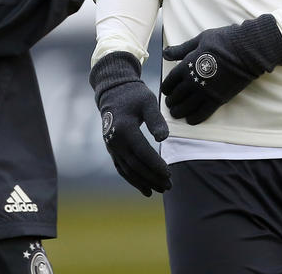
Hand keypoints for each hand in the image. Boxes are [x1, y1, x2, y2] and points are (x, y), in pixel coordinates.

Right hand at [89, 51, 170, 196]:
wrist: (113, 92)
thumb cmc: (134, 95)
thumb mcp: (148, 102)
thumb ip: (156, 120)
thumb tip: (163, 138)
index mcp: (125, 129)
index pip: (142, 152)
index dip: (155, 165)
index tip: (169, 173)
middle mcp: (115, 140)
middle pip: (135, 165)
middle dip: (152, 177)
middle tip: (169, 186)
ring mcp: (112, 146)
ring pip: (128, 170)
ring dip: (144, 182)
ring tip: (160, 189)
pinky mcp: (112, 149)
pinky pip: (122, 168)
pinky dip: (133, 180)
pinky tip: (145, 190)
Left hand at [160, 14, 281, 125]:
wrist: (246, 50)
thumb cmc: (223, 41)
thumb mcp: (199, 40)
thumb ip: (181, 49)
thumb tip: (165, 54)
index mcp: (186, 65)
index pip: (170, 81)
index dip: (166, 87)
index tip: (166, 91)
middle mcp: (193, 81)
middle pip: (177, 96)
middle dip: (171, 101)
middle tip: (170, 104)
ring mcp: (205, 92)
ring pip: (187, 107)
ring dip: (179, 111)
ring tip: (176, 113)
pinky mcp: (218, 99)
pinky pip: (203, 113)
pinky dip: (195, 118)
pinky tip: (190, 120)